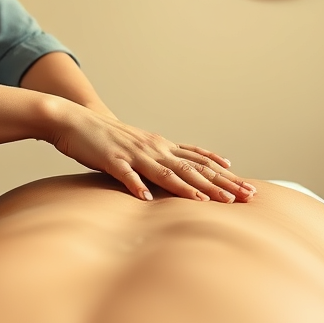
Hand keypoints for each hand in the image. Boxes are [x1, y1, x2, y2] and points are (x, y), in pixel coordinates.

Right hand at [48, 101, 255, 202]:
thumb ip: (162, 160)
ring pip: (165, 172)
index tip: (248, 186)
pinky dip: (136, 186)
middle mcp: (154, 148)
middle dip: (220, 184)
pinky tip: (147, 199)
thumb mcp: (141, 148)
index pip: (200, 162)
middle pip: (192, 168)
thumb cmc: (109, 139)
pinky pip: (126, 175)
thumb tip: (185, 174)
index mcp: (162, 146)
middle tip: (245, 196)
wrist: (76, 121)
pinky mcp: (112, 159)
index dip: (225, 175)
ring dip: (187, 187)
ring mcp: (134, 153)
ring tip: (208, 201)